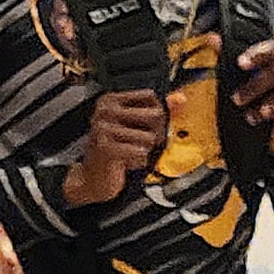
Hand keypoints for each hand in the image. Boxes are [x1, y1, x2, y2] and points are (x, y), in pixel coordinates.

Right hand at [61, 89, 167, 204]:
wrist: (94, 177)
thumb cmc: (115, 149)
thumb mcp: (135, 126)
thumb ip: (159, 111)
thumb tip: (180, 99)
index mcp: (110, 100)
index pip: (150, 96)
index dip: (157, 112)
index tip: (146, 124)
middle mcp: (104, 111)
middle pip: (154, 115)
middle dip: (155, 133)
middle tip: (140, 142)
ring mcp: (102, 128)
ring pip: (150, 137)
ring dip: (144, 150)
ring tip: (130, 152)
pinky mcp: (105, 148)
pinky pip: (140, 152)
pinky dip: (138, 161)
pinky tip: (125, 161)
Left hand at [231, 36, 273, 158]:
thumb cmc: (269, 102)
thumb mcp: (251, 81)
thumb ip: (235, 59)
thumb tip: (212, 38)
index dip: (258, 55)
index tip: (240, 64)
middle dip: (255, 85)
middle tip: (236, 99)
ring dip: (265, 103)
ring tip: (249, 114)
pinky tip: (264, 115)